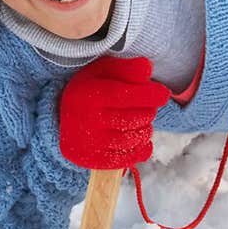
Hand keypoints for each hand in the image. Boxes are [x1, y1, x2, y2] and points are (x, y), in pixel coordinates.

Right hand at [59, 55, 170, 169]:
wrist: (63, 118)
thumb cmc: (90, 89)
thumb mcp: (103, 71)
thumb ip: (126, 68)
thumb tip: (147, 68)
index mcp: (87, 95)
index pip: (123, 95)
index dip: (147, 95)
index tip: (164, 93)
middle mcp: (85, 121)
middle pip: (131, 119)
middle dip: (149, 111)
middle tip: (148, 106)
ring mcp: (88, 143)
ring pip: (132, 139)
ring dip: (146, 129)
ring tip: (142, 120)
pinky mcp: (92, 160)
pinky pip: (127, 159)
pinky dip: (141, 149)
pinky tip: (141, 138)